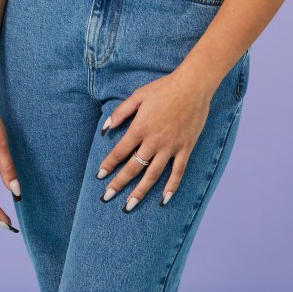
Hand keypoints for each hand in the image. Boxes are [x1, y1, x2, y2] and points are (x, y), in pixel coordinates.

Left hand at [95, 69, 211, 211]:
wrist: (192, 86)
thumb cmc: (164, 88)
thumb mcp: (138, 96)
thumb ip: (121, 112)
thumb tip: (105, 128)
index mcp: (140, 127)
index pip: (120, 151)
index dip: (109, 165)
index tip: (100, 176)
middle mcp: (154, 141)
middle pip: (133, 167)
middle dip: (118, 184)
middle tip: (107, 197)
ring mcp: (171, 147)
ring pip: (153, 175)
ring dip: (140, 192)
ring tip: (129, 205)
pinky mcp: (185, 148)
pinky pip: (178, 172)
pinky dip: (171, 187)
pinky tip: (164, 200)